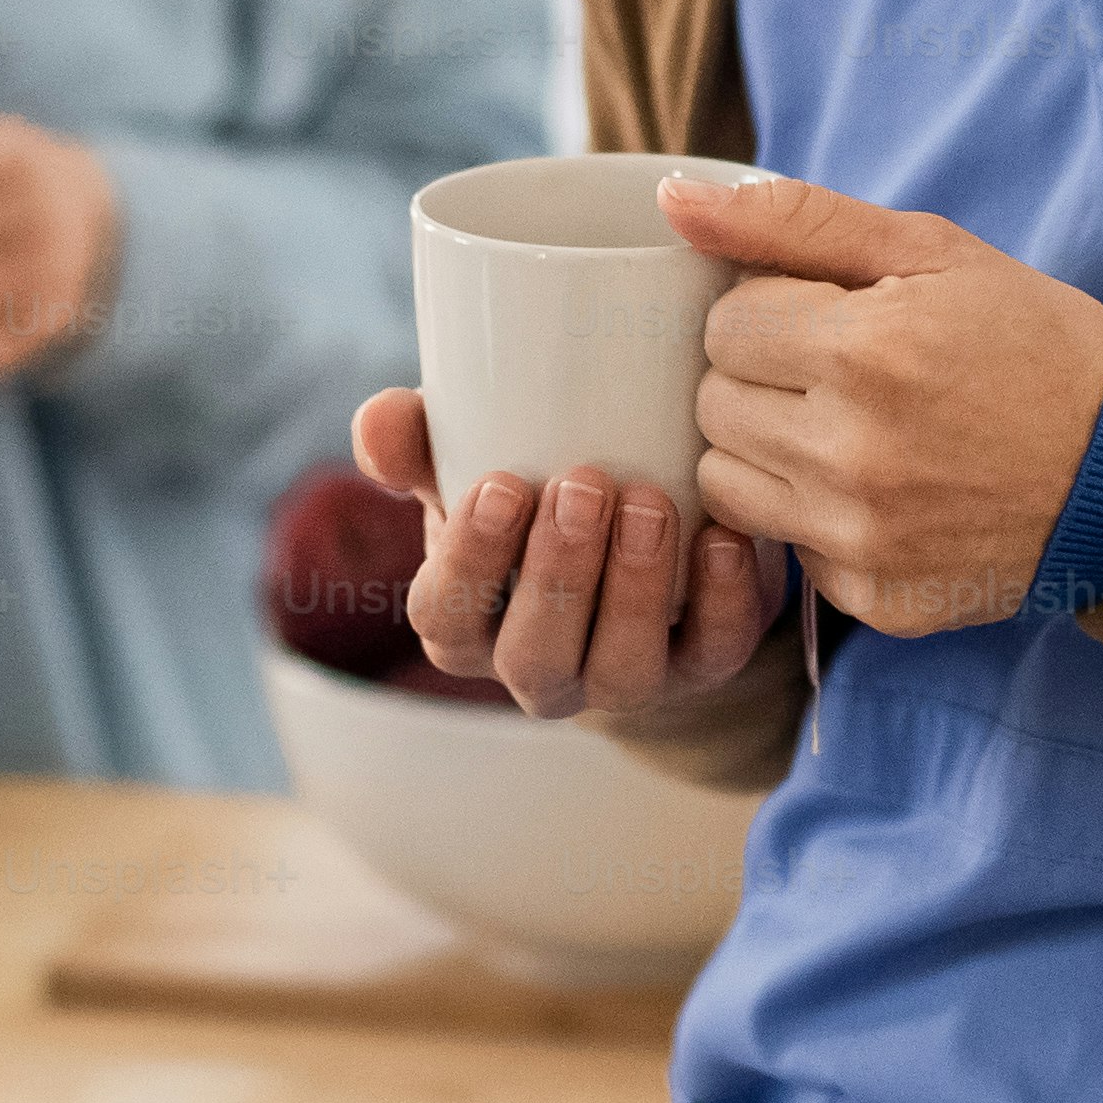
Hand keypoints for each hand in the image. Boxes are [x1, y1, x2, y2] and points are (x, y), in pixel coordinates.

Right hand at [348, 385, 786, 719]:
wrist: (642, 517)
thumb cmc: (535, 489)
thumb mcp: (474, 460)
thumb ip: (418, 438)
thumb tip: (378, 424)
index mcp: (467, 621)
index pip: (445, 617)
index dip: (470, 561)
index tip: (503, 485)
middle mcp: (540, 668)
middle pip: (534, 655)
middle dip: (558, 574)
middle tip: (584, 485)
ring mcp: (623, 678)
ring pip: (622, 672)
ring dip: (634, 587)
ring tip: (649, 502)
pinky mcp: (702, 667)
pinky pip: (714, 655)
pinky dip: (723, 599)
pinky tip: (723, 537)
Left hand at [673, 169, 1102, 637]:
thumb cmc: (1029, 339)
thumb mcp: (928, 250)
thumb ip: (791, 218)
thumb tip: (674, 202)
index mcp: (864, 351)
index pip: (725, 325)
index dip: (773, 311)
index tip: (831, 318)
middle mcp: (852, 455)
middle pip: (714, 404)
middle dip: (762, 377)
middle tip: (840, 372)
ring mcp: (861, 540)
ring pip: (728, 482)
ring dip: (770, 448)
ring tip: (850, 429)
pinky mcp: (875, 600)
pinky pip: (787, 551)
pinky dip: (817, 519)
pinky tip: (885, 493)